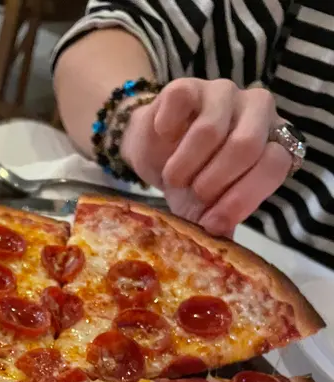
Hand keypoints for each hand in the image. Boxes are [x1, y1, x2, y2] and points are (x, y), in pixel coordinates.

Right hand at [120, 78, 292, 236]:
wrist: (154, 153)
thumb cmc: (190, 180)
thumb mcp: (208, 208)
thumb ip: (222, 223)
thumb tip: (225, 247)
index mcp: (272, 142)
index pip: (274, 165)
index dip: (242, 198)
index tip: (211, 222)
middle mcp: (257, 110)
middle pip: (245, 146)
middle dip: (212, 182)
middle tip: (193, 195)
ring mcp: (223, 92)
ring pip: (210, 130)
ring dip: (184, 166)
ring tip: (174, 178)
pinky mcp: (188, 86)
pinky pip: (180, 104)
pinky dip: (166, 131)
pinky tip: (164, 139)